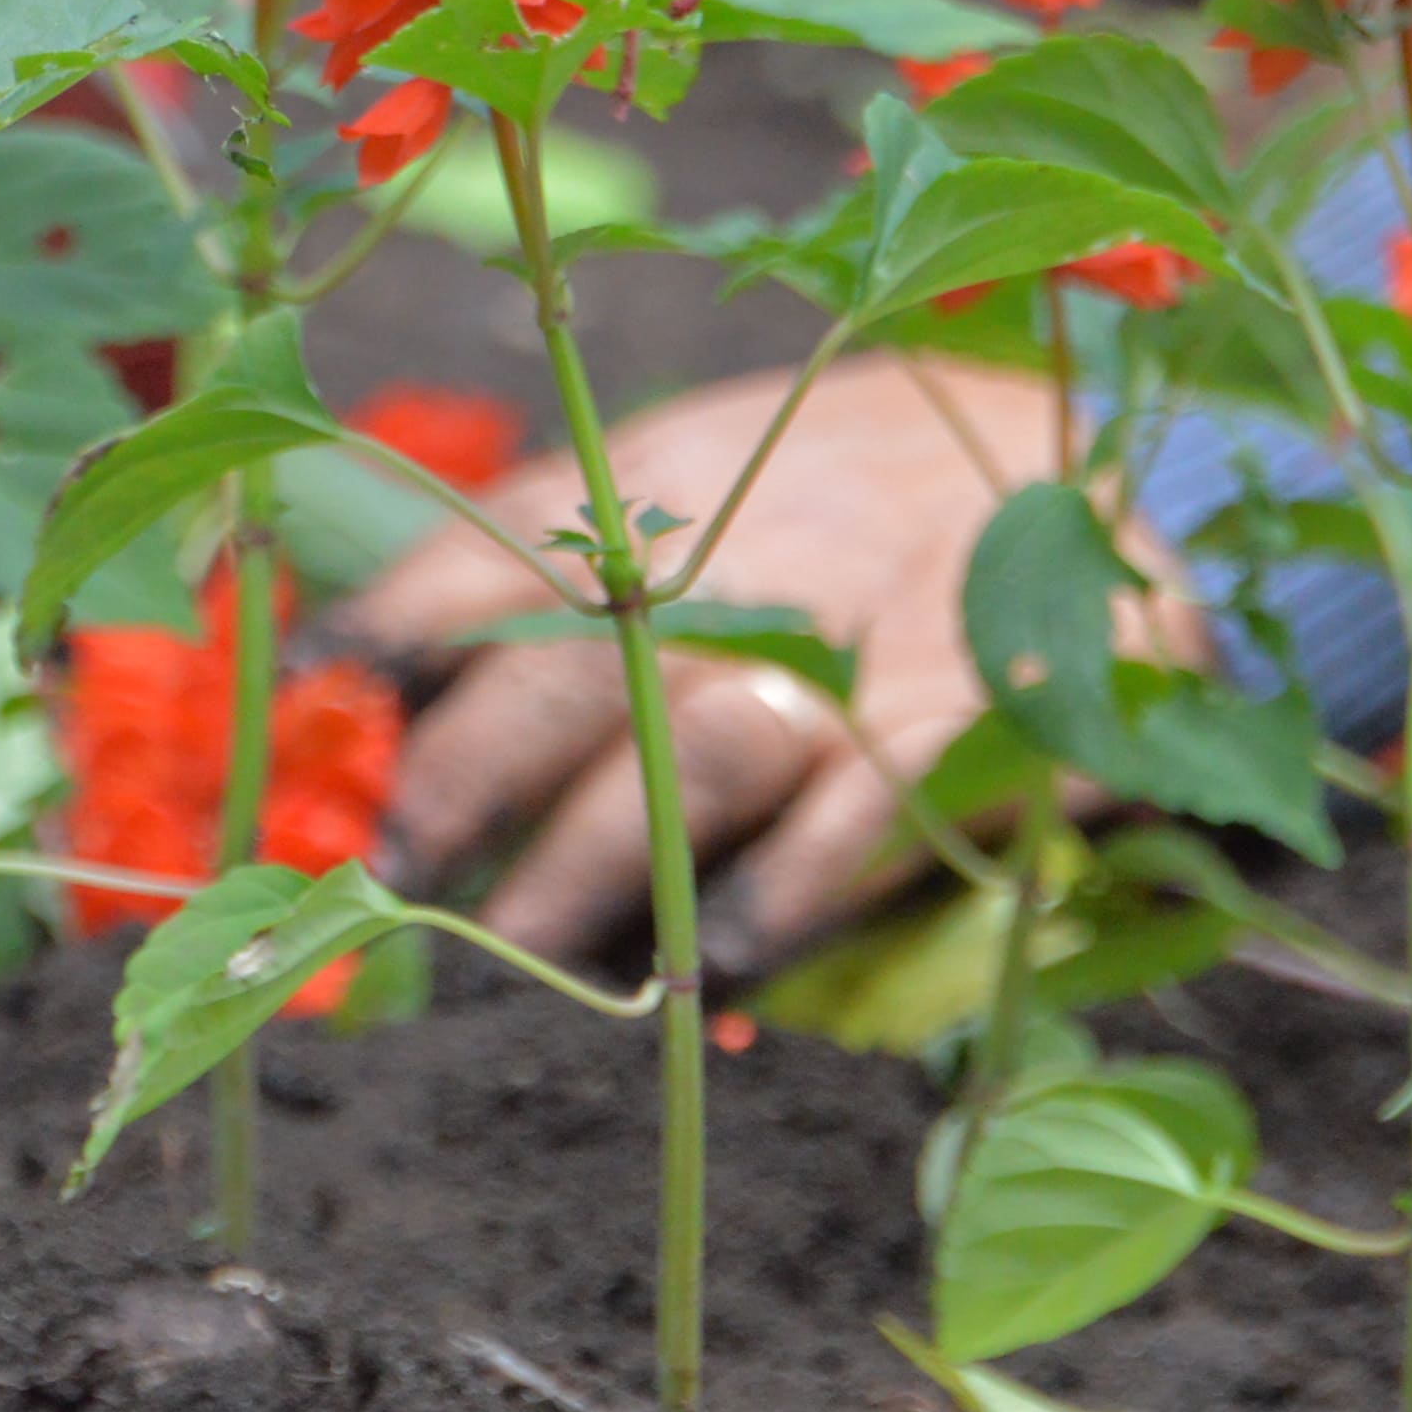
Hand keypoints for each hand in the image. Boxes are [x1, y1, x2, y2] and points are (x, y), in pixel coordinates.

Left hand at [333, 351, 1162, 976]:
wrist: (1084, 448)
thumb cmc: (846, 480)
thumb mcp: (707, 460)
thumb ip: (565, 547)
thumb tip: (383, 655)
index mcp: (665, 490)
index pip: (498, 553)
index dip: (398, 628)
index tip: (326, 696)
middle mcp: (744, 562)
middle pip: (574, 668)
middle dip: (470, 773)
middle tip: (400, 863)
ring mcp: (852, 644)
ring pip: (693, 757)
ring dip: (599, 864)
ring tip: (524, 946)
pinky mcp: (961, 723)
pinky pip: (858, 820)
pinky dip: (784, 894)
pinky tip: (718, 964)